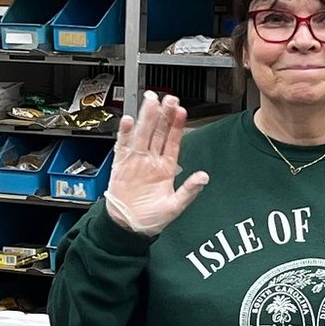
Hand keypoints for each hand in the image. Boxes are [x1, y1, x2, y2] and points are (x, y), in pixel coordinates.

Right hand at [104, 91, 208, 236]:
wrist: (128, 227)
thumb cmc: (150, 219)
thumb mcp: (175, 206)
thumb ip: (189, 191)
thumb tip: (204, 177)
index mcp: (165, 168)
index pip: (173, 141)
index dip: (177, 126)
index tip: (181, 111)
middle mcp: (151, 161)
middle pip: (157, 132)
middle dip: (163, 115)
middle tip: (168, 98)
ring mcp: (135, 162)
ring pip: (142, 134)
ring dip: (146, 118)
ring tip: (151, 101)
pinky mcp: (120, 166)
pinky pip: (122, 146)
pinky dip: (125, 134)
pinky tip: (129, 121)